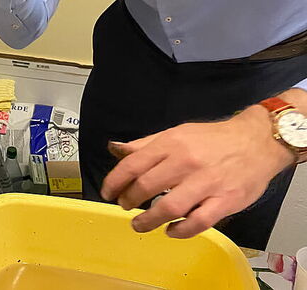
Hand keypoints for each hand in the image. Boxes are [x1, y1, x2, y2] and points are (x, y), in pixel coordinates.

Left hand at [100, 106, 295, 238]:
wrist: (256, 142)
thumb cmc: (212, 139)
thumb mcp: (176, 133)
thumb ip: (145, 145)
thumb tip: (115, 149)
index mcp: (171, 144)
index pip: (133, 164)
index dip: (115, 181)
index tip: (107, 192)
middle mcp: (186, 162)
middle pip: (147, 186)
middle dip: (129, 200)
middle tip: (124, 207)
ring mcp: (207, 183)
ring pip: (170, 207)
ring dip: (149, 220)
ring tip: (139, 224)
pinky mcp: (225, 201)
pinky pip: (199, 222)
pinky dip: (181, 231)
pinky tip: (171, 231)